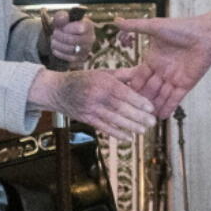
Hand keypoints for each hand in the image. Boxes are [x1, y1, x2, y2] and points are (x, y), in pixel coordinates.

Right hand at [28, 66, 154, 142]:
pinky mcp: (86, 119)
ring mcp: (91, 109)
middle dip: (138, 116)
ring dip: (130, 126)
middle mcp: (97, 96)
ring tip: (143, 131)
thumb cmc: (84, 79)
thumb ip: (123, 74)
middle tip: (152, 122)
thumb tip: (143, 72)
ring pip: (113, 120)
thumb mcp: (103, 72)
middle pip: (121, 108)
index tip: (151, 107)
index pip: (124, 93)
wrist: (57, 90)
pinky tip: (128, 138)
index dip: (138, 101)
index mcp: (103, 82)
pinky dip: (116, 134)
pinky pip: (103, 127)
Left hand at [49, 9, 93, 67]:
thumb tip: (62, 18)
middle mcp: (90, 38)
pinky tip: (55, 49)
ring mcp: (86, 50)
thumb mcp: (62, 19)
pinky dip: (60, 53)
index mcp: (88, 26)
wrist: (64, 39)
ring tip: (53, 41)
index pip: (81, 28)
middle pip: (74, 40)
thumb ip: (61, 16)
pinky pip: (70, 58)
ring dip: (58, 45)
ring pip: (71, 50)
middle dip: (60, 37)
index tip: (62, 27)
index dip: (68, 28)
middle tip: (54, 34)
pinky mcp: (81, 59)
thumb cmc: (65, 27)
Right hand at [114, 15, 210, 118]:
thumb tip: (115, 21)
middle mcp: (161, 70)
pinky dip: (168, 108)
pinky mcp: (185, 84)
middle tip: (129, 112)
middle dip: (140, 100)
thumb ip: (135, 26)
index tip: (119, 96)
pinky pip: (174, 99)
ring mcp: (173, 79)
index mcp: (152, 58)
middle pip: (148, 88)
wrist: (206, 35)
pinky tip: (160, 118)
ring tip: (142, 119)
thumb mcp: (155, 27)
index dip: (131, 85)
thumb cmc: (182, 28)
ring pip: (160, 96)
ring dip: (152, 107)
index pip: (138, 75)